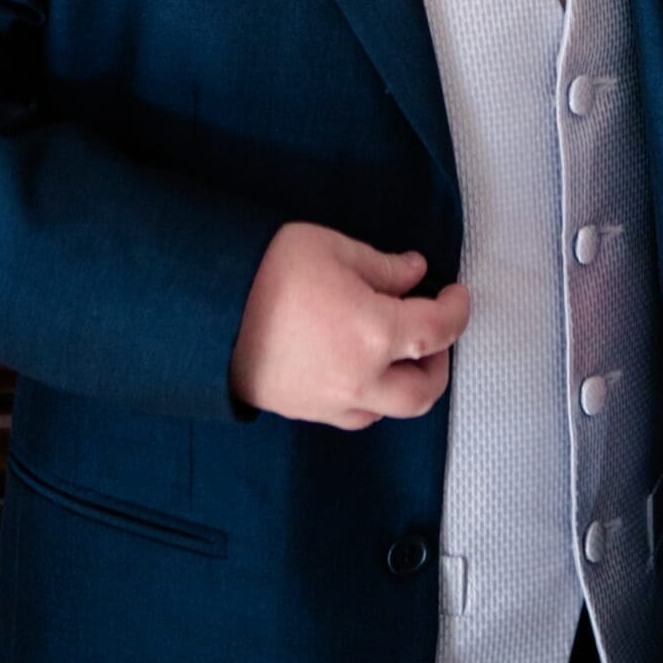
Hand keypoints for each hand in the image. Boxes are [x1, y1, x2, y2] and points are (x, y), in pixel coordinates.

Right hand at [229, 222, 470, 430]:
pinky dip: (371, 395)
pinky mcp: (306, 411)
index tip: (456, 293)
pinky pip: (355, 414)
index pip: (439, 330)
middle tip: (432, 330)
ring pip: (389, 410)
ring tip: (396, 349)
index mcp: (374, 333)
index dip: (457, 311)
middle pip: (423, 391)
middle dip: (438, 362)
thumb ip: (382, 266)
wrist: (205, 312)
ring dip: (405, 383)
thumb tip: (415, 274)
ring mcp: (332, 402)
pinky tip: (360, 366)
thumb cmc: (268, 271)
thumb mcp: (332, 248)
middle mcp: (361, 379)